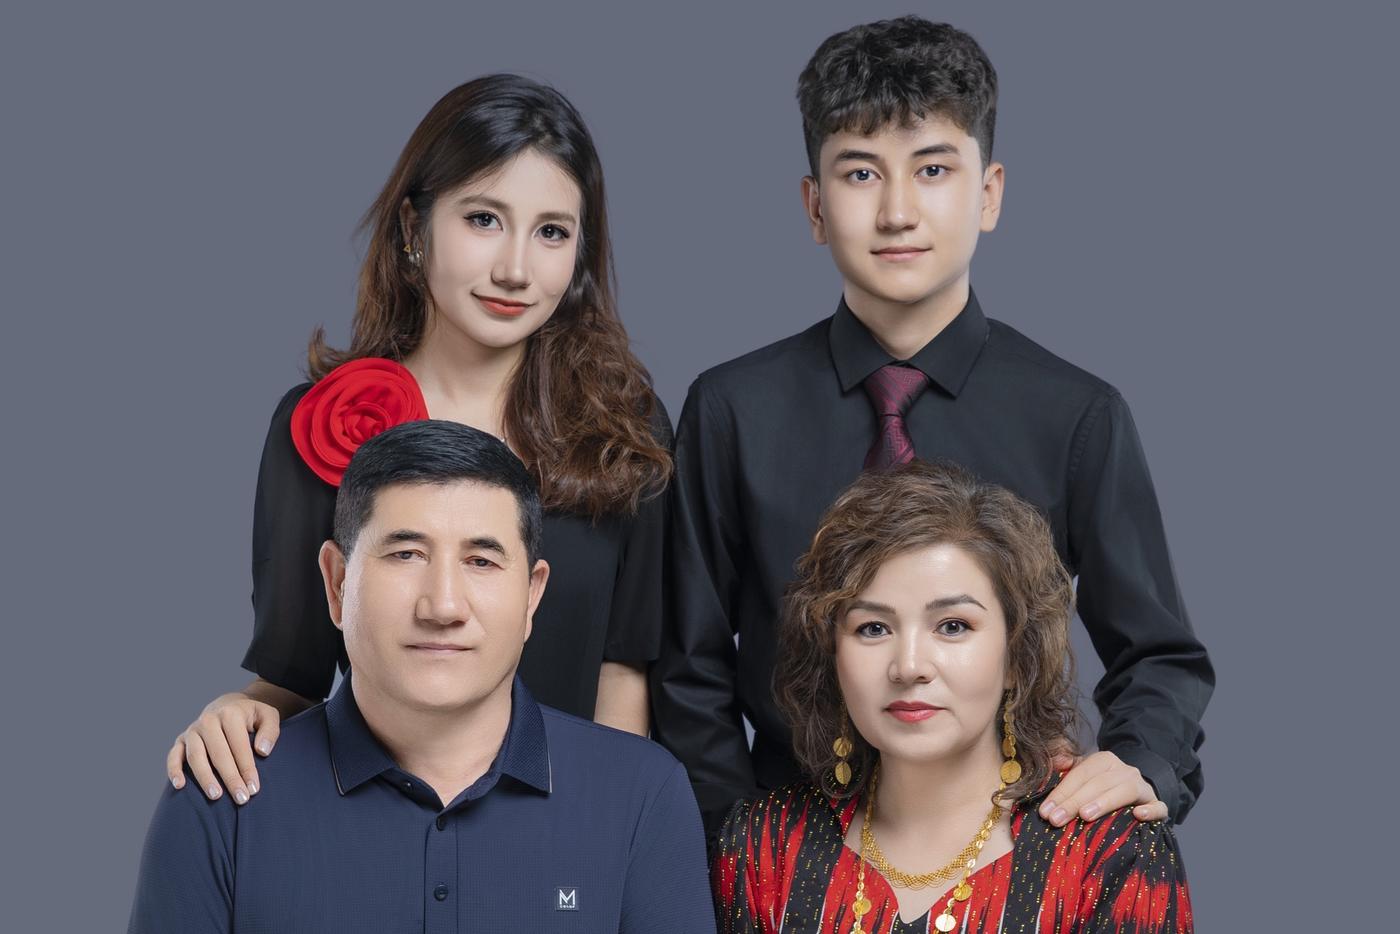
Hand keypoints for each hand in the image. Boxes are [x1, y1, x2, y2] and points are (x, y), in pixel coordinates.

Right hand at [166, 692, 281, 803]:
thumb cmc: (250, 717)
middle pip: (218, 753)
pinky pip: (173, 755)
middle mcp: (208, 721)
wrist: (228, 706)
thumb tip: (262, 751)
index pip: (239, 745)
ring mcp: (192, 731)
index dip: (247, 768)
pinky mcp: (181, 740)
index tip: (254, 788)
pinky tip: (179, 786)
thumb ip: (270, 731)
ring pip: (195, 756)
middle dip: (230, 778)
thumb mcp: (268, 716)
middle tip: (241, 798)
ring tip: (216, 796)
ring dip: (205, 777)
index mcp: (230, 713)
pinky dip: (174, 770)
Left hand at [1039, 749, 1166, 825]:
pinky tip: (1138, 816)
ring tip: (1085, 816)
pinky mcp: (1157, 804)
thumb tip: (1056, 761)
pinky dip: (1150, 810)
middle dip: (1074, 802)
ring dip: (1104, 803)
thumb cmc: (1102, 790)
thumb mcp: (1083, 778)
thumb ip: (1066, 770)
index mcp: (1103, 760)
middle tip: (1056, 820)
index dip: (1061, 793)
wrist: (1137, 794)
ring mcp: (1143, 786)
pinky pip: (1158, 806)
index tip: (1045, 812)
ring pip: (1124, 791)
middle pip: (1097, 784)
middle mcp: (1124, 770)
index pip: (1079, 775)